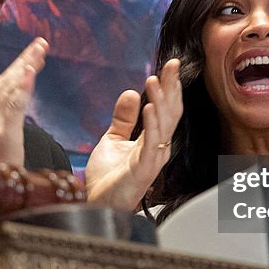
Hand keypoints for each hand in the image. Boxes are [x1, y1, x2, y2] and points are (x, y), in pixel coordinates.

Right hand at [0, 38, 46, 173]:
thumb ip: (2, 128)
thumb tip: (13, 114)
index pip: (1, 88)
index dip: (17, 69)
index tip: (32, 55)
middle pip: (5, 82)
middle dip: (24, 61)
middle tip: (41, 43)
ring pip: (10, 89)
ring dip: (26, 67)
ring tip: (39, 51)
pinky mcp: (1, 134)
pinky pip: (14, 106)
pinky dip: (22, 86)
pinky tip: (31, 71)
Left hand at [85, 58, 181, 209]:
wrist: (95, 204)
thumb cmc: (107, 179)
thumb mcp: (112, 139)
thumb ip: (123, 119)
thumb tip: (131, 93)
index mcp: (152, 140)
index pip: (165, 109)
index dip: (168, 87)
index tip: (170, 66)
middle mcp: (157, 148)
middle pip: (170, 113)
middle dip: (171, 88)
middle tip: (172, 65)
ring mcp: (152, 159)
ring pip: (163, 125)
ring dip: (160, 100)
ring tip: (154, 80)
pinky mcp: (143, 169)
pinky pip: (151, 144)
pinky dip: (151, 124)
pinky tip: (148, 107)